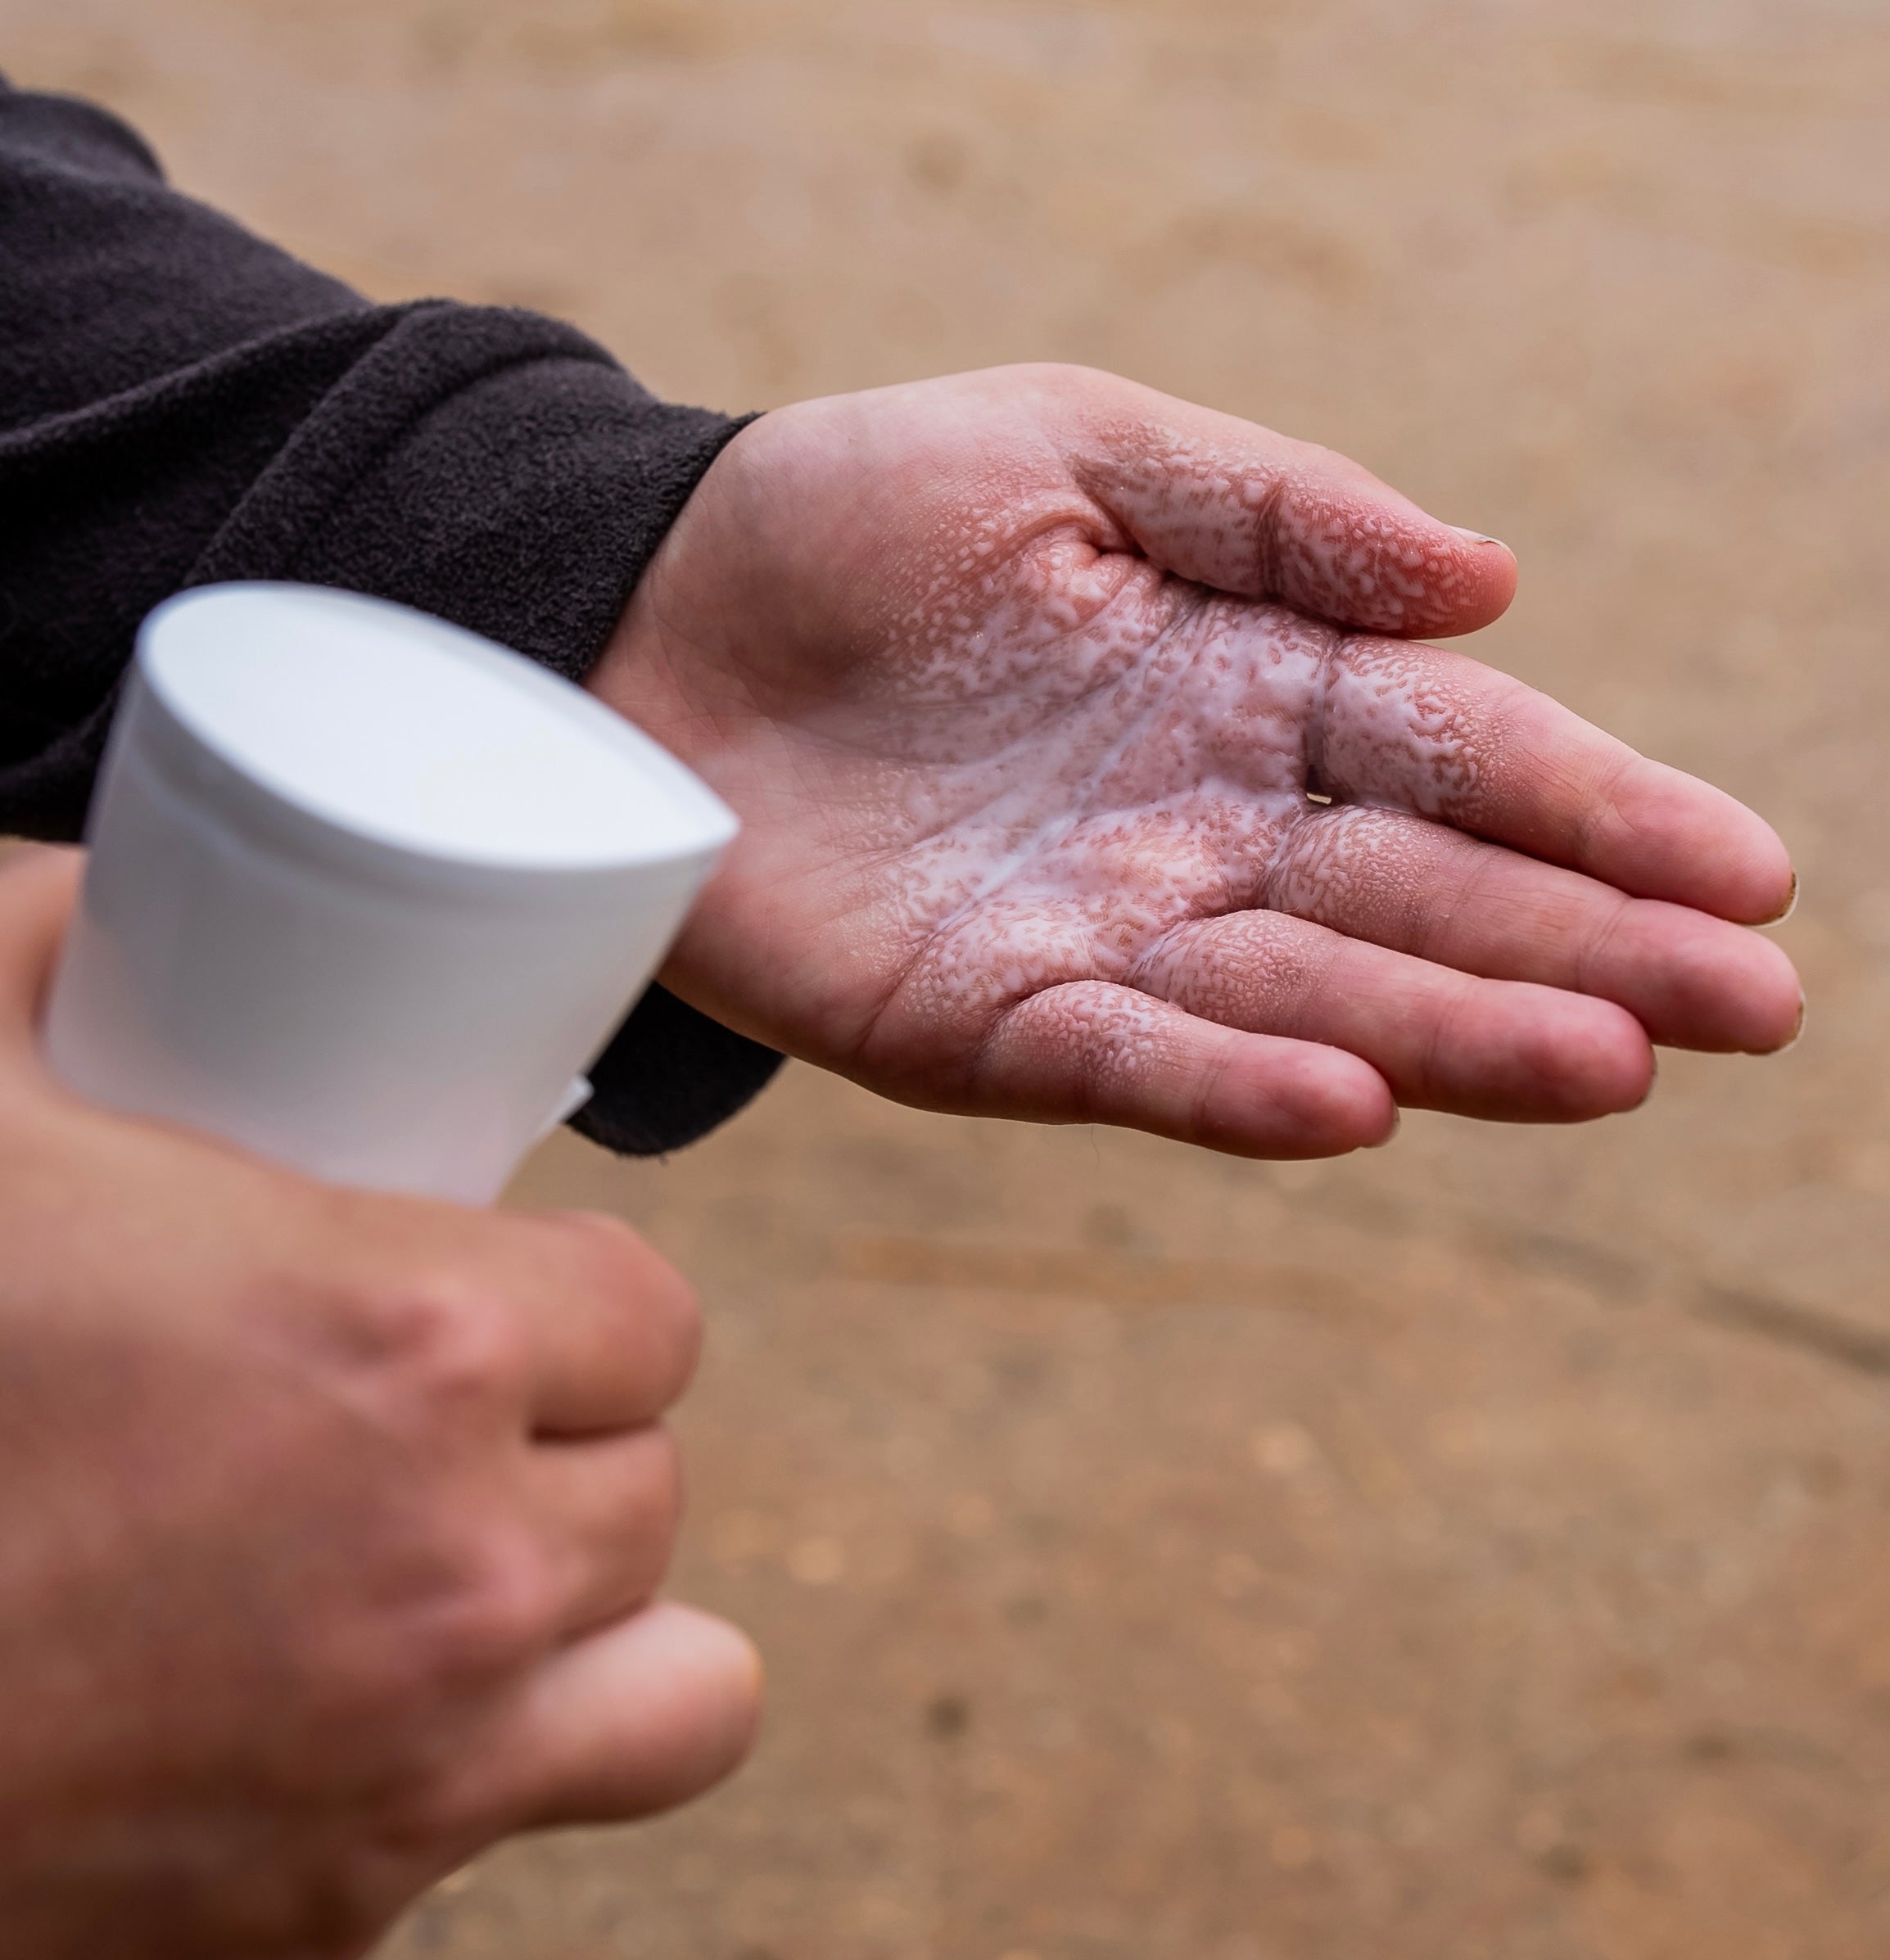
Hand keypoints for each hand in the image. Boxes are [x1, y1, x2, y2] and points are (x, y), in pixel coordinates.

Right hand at [0, 851, 757, 1958]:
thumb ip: (42, 945)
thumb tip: (123, 893)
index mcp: (405, 1351)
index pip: (654, 1315)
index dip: (591, 1300)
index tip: (515, 1301)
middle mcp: (458, 1574)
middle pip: (654, 1489)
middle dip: (569, 1448)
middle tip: (453, 1427)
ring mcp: (412, 1774)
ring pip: (679, 1690)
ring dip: (600, 1628)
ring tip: (477, 1576)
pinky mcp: (326, 1927)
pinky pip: (522, 1828)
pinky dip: (478, 1775)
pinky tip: (362, 1715)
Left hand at [591, 363, 1800, 1155]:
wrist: (640, 622)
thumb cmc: (850, 520)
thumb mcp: (1073, 445)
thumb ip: (1280, 511)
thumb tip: (1495, 585)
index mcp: (1247, 686)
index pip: (1459, 756)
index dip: (1602, 810)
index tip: (1744, 873)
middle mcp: (1202, 829)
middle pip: (1421, 895)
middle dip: (1585, 950)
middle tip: (1746, 1010)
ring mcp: (1102, 938)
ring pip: (1309, 993)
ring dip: (1455, 1033)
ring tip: (1611, 1065)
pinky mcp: (983, 1024)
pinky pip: (1129, 1058)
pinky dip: (1236, 1081)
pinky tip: (1349, 1099)